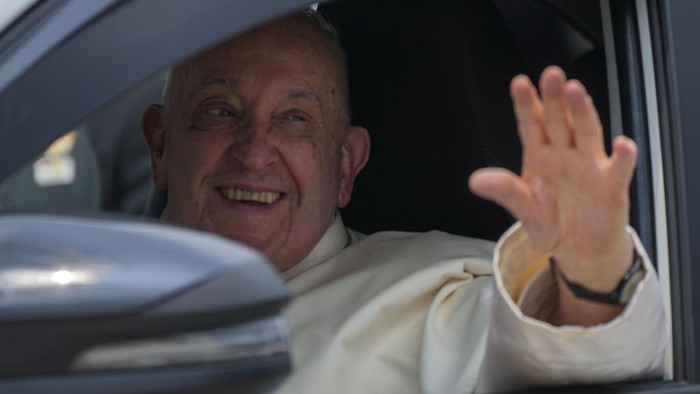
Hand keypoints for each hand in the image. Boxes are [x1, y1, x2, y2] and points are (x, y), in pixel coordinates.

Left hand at [469, 66, 636, 322]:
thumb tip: (475, 180)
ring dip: (582, 112)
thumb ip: (505, 191)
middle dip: (555, 98)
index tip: (519, 83)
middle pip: (559, 122)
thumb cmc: (552, 222)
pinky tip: (622, 143)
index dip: (526, 105)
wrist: (580, 250)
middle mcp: (565, 155)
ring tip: (576, 90)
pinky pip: (618, 168)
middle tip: (551, 75)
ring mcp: (589, 166)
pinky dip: (623, 156)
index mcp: (540, 157)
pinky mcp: (611, 185)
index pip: (531, 125)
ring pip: (586, 133)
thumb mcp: (523, 209)